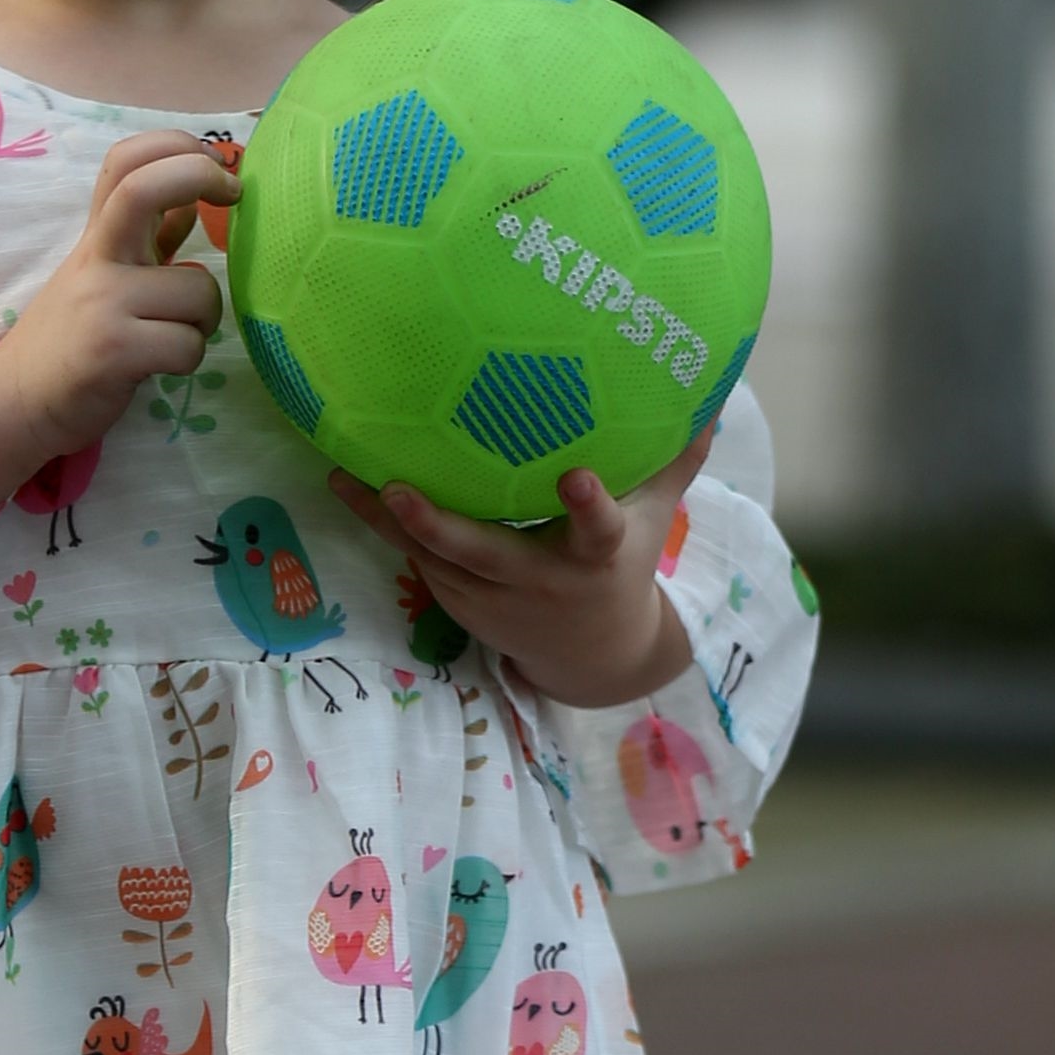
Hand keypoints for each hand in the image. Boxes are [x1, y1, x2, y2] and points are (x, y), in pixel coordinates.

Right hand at [0, 133, 240, 579]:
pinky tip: (162, 366)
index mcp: (97, 236)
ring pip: (198, 290)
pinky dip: (189, 358)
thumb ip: (147, 239)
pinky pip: (187, 345)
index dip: (175, 146)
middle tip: (233, 193)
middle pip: (143, 187)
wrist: (16, 402)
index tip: (216, 166)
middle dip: (199, 174)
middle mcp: (97, 258)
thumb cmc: (70, 338)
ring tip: (175, 336)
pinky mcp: (111, 351)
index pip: (125, 160)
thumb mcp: (103, 275)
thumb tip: (193, 202)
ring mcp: (102, 303)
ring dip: (204, 318)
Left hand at [330, 441, 711, 713]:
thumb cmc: (624, 567)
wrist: (592, 659)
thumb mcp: (654, 519)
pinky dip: (383, 526)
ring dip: (387, 522)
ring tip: (343, 474)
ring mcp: (492, 598)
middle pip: (485, 555)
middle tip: (400, 489)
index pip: (599, 531)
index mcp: (595, 558)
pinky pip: (416, 560)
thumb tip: (711, 395)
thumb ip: (674, 460)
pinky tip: (347, 482)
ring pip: (433, 558)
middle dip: (440, 525)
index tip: (576, 478)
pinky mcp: (458, 602)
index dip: (588, 508)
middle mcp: (540, 582)